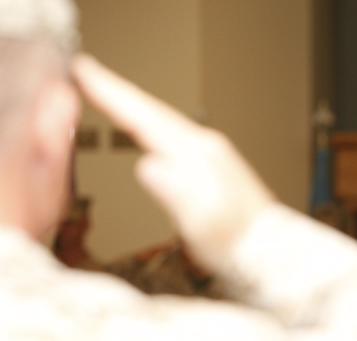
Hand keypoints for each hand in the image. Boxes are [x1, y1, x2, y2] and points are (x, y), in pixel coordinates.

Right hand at [71, 54, 275, 273]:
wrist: (272, 252)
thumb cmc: (237, 244)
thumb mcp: (200, 223)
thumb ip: (175, 193)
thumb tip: (149, 166)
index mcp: (198, 156)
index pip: (145, 118)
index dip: (112, 95)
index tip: (84, 72)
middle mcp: (206, 148)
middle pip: (153, 112)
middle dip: (118, 91)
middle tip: (86, 71)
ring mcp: (213, 155)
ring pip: (164, 121)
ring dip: (135, 105)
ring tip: (108, 92)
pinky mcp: (216, 166)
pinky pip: (175, 135)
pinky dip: (153, 124)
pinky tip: (147, 128)